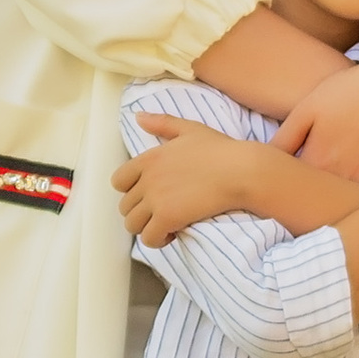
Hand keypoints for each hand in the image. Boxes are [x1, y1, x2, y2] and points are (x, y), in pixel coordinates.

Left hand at [113, 117, 255, 247]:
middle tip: (161, 213)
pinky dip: (158, 240)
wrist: (240, 171)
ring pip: (132, 224)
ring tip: (166, 225)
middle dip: (141, 212)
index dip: (130, 191)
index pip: (118, 181)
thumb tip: (138, 117)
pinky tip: (173, 234)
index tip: (149, 195)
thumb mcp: (189, 129)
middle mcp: (147, 179)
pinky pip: (149, 237)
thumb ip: (162, 123)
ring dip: (147, 228)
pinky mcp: (167, 217)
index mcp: (149, 158)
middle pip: (125, 206)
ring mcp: (155, 199)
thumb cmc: (220, 150)